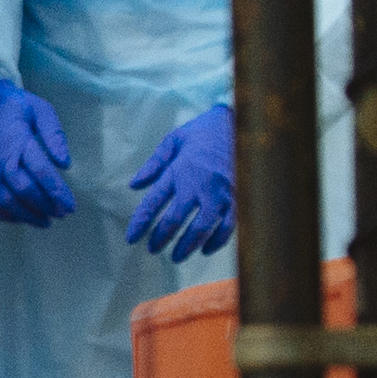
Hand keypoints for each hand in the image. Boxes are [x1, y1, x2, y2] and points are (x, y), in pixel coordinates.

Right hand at [0, 77, 76, 226]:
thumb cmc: (12, 105)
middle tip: (62, 214)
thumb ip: (54, 133)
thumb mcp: (39, 109)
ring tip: (45, 221)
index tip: (70, 206)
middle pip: (24, 189)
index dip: (57, 191)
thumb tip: (65, 164)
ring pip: (6, 200)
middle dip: (45, 205)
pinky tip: (22, 217)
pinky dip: (8, 214)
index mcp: (17, 140)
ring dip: (27, 215)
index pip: (40, 170)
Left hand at [126, 102, 235, 260]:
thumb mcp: (175, 140)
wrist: (244, 120)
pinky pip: (227, 226)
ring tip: (176, 256)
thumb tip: (134, 185)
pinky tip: (206, 250)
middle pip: (174, 220)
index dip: (140, 223)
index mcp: (178, 170)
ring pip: (200, 228)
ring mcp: (220, 193)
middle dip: (160, 238)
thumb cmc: (205, 130)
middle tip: (152, 250)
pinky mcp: (239, 198)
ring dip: (186, 246)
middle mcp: (197, 184)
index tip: (131, 238)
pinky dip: (216, 241)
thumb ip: (154, 164)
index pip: (152, 203)